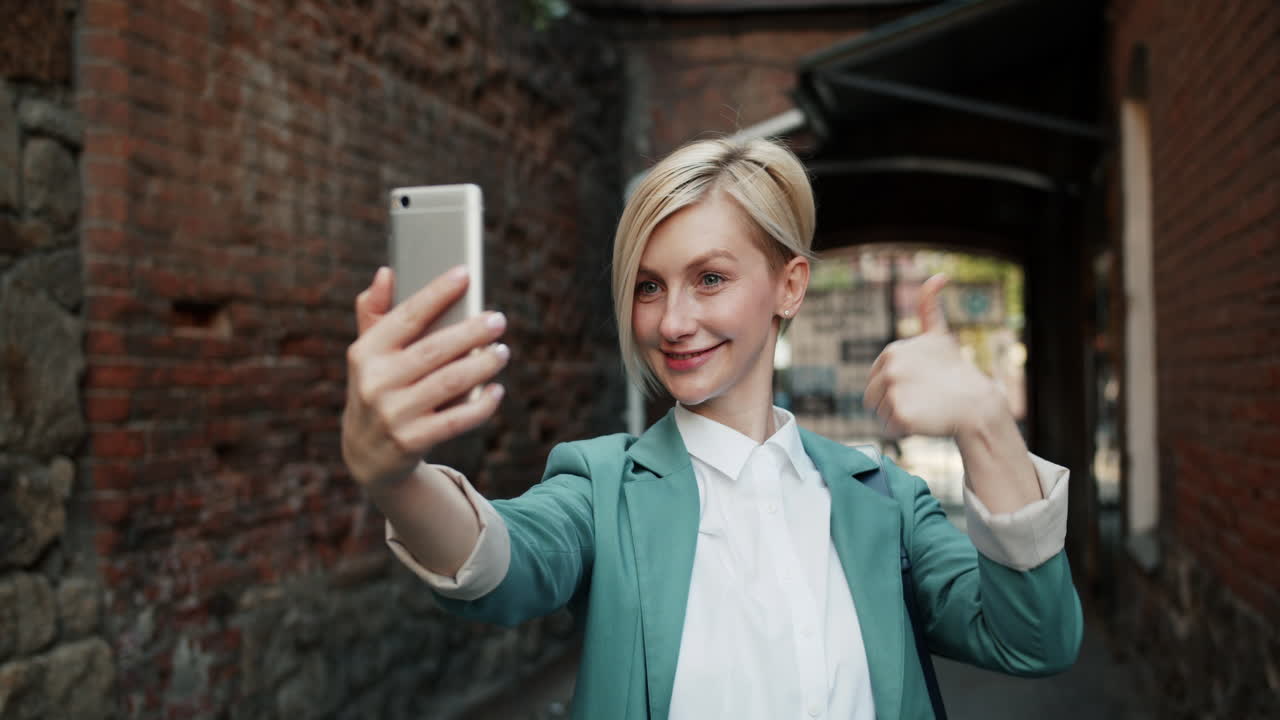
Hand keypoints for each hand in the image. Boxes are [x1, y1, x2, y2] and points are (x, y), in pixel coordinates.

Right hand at [341, 265, 508, 487]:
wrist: (365, 455)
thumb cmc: (378, 388)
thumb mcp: (368, 355)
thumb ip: (374, 313)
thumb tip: (386, 273)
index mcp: (364, 353)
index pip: (406, 316)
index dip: (437, 293)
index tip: (466, 274)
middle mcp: (375, 382)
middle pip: (434, 350)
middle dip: (471, 332)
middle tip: (498, 319)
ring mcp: (392, 415)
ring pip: (449, 383)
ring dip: (482, 365)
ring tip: (502, 351)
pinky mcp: (410, 442)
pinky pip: (455, 420)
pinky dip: (481, 405)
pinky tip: (496, 390)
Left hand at [864, 274, 1002, 438]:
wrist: (977, 404)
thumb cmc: (956, 372)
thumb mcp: (939, 335)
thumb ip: (929, 306)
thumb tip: (939, 276)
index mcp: (892, 352)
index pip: (875, 381)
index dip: (895, 388)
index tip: (919, 386)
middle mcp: (890, 368)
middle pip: (872, 399)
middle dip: (893, 403)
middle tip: (922, 400)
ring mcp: (894, 391)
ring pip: (880, 415)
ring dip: (898, 417)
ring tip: (924, 409)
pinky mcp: (900, 414)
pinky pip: (889, 430)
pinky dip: (904, 431)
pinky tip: (924, 421)